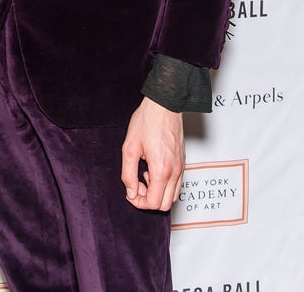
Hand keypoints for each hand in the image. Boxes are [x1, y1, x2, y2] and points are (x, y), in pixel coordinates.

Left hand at [121, 97, 184, 211]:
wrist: (164, 105)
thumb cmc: (147, 122)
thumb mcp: (129, 148)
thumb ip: (128, 174)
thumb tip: (131, 192)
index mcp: (161, 170)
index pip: (154, 203)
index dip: (139, 202)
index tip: (131, 191)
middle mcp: (174, 172)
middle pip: (165, 205)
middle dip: (148, 200)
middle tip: (137, 183)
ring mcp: (181, 167)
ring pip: (173, 197)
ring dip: (158, 193)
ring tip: (145, 175)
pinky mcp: (183, 162)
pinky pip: (177, 185)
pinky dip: (165, 185)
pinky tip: (153, 169)